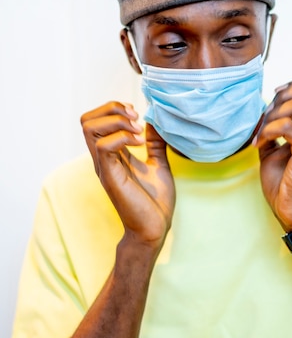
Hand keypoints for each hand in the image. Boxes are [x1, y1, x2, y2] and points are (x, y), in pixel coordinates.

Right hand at [81, 102, 174, 249]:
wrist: (154, 228)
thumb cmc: (154, 201)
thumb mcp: (157, 164)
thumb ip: (154, 143)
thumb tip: (154, 121)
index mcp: (111, 154)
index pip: (95, 120)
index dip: (113, 109)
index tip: (136, 115)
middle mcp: (103, 158)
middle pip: (87, 120)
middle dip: (112, 109)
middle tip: (135, 119)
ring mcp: (104, 166)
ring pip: (89, 128)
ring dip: (116, 121)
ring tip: (137, 131)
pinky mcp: (110, 176)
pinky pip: (104, 146)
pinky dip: (122, 137)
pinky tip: (139, 144)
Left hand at [253, 82, 291, 231]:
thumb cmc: (285, 183)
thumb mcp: (273, 150)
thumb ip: (271, 130)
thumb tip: (260, 114)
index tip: (272, 99)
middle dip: (283, 96)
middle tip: (267, 116)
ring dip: (274, 113)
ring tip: (263, 132)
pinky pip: (287, 126)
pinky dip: (269, 130)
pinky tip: (261, 144)